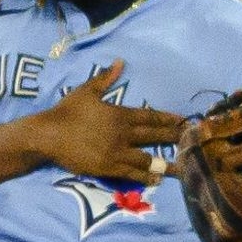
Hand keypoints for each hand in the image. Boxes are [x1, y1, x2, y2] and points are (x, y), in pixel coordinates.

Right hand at [36, 60, 185, 184]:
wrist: (48, 135)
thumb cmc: (66, 111)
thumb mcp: (86, 91)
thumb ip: (105, 79)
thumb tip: (120, 62)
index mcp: (119, 114)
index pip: (150, 116)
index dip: (168, 119)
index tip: (184, 122)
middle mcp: (123, 134)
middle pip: (154, 136)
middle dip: (174, 139)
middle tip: (193, 142)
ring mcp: (116, 153)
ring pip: (147, 159)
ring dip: (166, 163)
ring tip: (182, 167)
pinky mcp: (108, 168)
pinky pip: (132, 173)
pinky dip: (145, 176)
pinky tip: (156, 178)